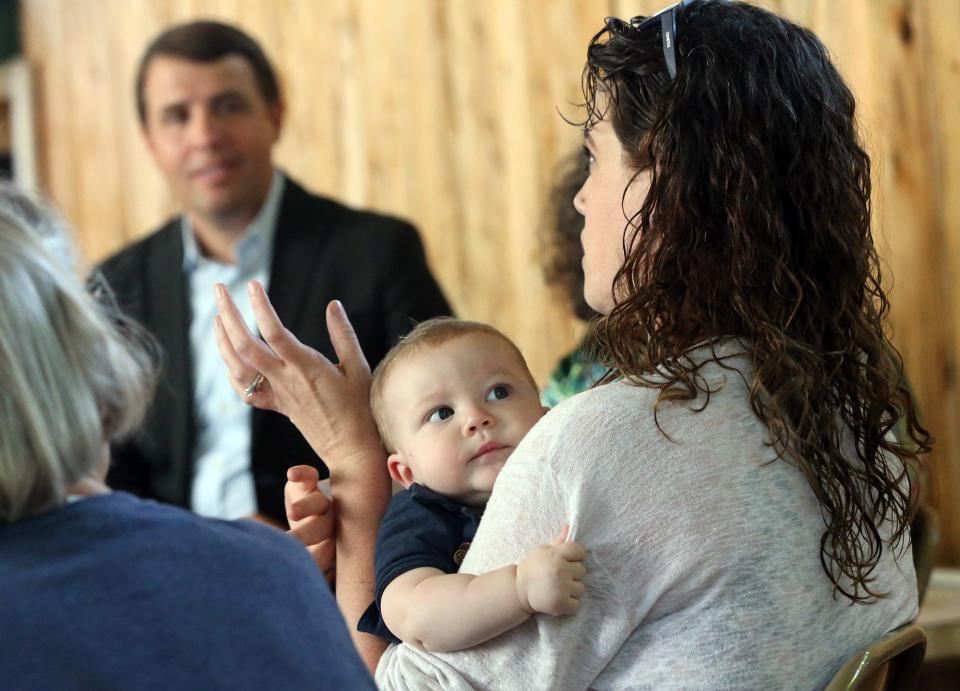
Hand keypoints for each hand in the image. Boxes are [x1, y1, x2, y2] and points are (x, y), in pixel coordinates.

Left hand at [213, 281, 382, 468]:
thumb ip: (343, 334)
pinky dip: (230, 370)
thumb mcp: (358, 367)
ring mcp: (276, 394)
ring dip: (222, 340)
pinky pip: (244, 389)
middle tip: (219, 289)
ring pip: (237, 367)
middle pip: (245, 346)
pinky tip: (228, 353)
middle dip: (229, 315)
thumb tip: (333, 305)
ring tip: (217, 316)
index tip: (252, 285)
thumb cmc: (359, 407)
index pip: (275, 333)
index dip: (260, 307)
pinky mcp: (275, 405)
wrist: (349, 446)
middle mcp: (285, 380)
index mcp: (306, 367)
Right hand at [285, 465, 334, 583]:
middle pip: (320, 528)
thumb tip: (294, 627)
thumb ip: (309, 582)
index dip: (318, 558)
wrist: (340, 507)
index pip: (323, 554)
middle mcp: (328, 523)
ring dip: (305, 505)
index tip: (305, 565)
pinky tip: (293, 474)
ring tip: (294, 511)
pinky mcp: (307, 483)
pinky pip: (308, 475)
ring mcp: (320, 502)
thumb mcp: (312, 568)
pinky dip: (301, 473)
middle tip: (295, 541)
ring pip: (317, 502)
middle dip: (307, 534)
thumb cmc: (315, 551)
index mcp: (329, 546)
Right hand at [515, 525, 586, 615]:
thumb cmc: (531, 568)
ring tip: (558, 588)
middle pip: (582, 570)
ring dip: (572, 590)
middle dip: (573, 574)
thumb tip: (569, 526)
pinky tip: (559, 599)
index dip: (575, 556)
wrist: (517, 590)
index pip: (580, 551)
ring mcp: (561, 588)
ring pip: (581, 588)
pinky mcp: (561, 604)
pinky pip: (577, 605)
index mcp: (556, 555)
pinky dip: (570, 604)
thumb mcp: (542, 551)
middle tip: (559, 576)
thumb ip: (558, 541)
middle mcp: (560, 570)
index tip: (567, 561)